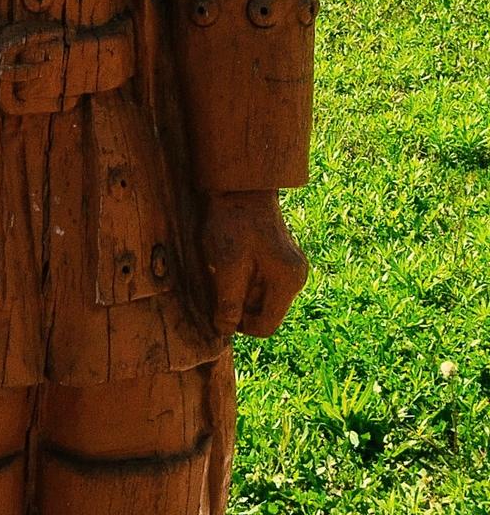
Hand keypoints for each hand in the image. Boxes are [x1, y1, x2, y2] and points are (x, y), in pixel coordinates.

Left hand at [200, 191, 307, 338]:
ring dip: (240, 292)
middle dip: (239, 306)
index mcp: (287, 282)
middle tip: (218, 285)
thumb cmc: (234, 223)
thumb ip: (228, 301)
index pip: (266, 327)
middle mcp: (296, 277)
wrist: (241, 184)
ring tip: (222, 270)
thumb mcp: (227, 265)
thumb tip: (224, 330)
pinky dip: (244, 279)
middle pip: (264, 312)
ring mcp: (290, 267)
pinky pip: (262, 281)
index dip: (240, 326)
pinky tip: (229, 261)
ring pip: (261, 297)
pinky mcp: (281, 258)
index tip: (218, 309)